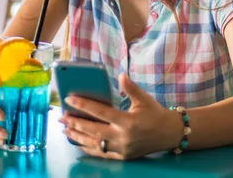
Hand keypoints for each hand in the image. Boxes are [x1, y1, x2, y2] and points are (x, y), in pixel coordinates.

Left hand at [59, 73, 180, 159]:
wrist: (170, 134)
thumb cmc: (155, 114)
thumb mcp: (144, 99)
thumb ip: (131, 88)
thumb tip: (121, 74)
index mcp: (128, 121)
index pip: (101, 112)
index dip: (84, 105)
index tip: (70, 99)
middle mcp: (123, 137)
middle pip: (93, 130)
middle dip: (75, 123)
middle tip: (62, 117)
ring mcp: (122, 149)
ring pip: (94, 144)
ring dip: (78, 137)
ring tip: (65, 129)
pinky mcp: (123, 157)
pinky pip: (101, 154)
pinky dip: (87, 148)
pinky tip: (77, 143)